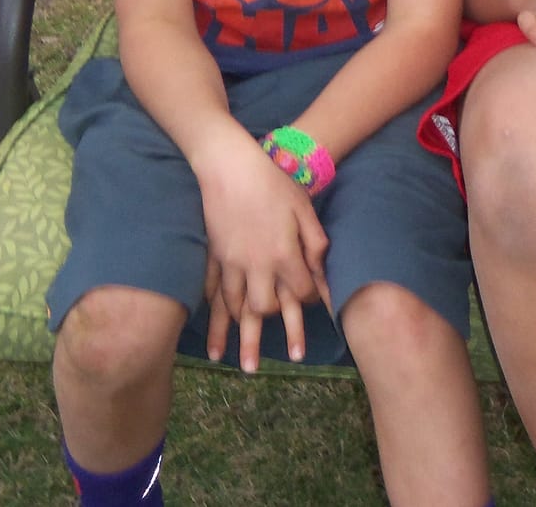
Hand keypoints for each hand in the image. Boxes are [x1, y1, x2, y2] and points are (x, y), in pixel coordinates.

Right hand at [197, 136, 331, 371]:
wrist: (229, 167)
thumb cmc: (272, 182)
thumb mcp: (303, 207)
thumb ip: (314, 240)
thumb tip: (322, 268)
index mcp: (283, 253)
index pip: (301, 291)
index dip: (314, 299)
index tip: (319, 302)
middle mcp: (256, 265)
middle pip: (267, 309)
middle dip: (279, 332)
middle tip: (293, 358)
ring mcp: (231, 263)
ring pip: (237, 309)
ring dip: (243, 339)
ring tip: (246, 368)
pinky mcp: (214, 258)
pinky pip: (213, 294)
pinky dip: (214, 319)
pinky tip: (215, 340)